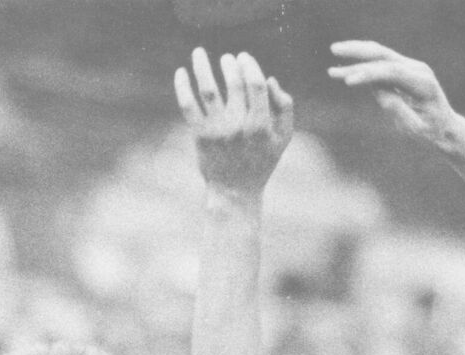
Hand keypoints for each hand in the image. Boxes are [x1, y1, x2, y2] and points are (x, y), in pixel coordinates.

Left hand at [174, 47, 293, 196]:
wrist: (235, 193)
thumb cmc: (261, 162)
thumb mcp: (283, 138)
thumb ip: (284, 106)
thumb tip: (269, 78)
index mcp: (261, 125)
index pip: (256, 84)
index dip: (249, 65)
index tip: (243, 57)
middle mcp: (239, 126)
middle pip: (234, 83)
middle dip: (230, 64)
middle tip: (227, 59)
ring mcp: (218, 131)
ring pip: (208, 89)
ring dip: (202, 66)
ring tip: (199, 52)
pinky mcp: (200, 137)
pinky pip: (188, 106)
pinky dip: (182, 87)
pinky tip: (180, 72)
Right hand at [328, 41, 456, 145]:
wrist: (444, 128)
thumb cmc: (430, 133)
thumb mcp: (415, 128)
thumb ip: (399, 110)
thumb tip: (381, 94)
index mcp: (422, 83)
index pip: (392, 71)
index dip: (369, 74)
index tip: (348, 81)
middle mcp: (417, 70)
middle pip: (384, 55)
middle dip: (358, 52)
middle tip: (334, 49)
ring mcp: (410, 68)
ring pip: (380, 56)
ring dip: (356, 55)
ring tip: (333, 55)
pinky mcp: (403, 73)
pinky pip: (380, 66)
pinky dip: (362, 67)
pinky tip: (344, 71)